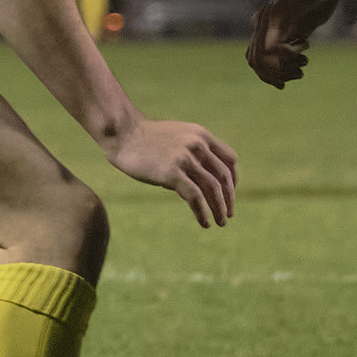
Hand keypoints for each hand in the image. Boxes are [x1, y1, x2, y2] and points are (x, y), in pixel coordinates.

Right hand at [102, 117, 237, 227]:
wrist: (123, 134)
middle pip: (223, 176)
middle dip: (229, 198)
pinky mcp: (172, 172)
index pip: (229, 160)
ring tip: (220, 222)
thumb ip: (193, 158)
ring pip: (212, 188)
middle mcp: (198, 145)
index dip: (233, 180)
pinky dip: (202, 212)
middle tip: (228, 214)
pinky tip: (204, 222)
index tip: (229, 194)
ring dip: (219, 208)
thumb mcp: (177, 140)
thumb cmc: (146, 139)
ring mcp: (185, 158)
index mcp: (201, 135)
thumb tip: (200, 189)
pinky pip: (195, 197)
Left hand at [246, 0, 348, 89]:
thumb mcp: (306, 21)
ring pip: (261, 56)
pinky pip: (274, 45)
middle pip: (254, 61)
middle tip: (299, 73)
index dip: (268, 75)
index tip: (287, 82)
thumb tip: (293, 56)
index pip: (254, 58)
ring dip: (283, 68)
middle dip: (276, 75)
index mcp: (267, 24)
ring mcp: (270, 16)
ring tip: (303, 63)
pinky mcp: (281, 12)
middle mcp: (264, 21)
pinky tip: (306, 45)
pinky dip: (289, 53)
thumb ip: (295, 36)